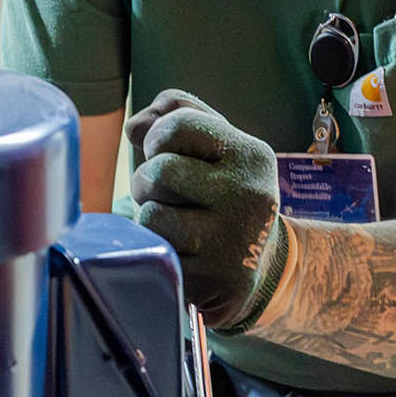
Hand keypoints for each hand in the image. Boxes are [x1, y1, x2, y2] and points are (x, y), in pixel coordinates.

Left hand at [126, 90, 288, 332]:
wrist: (259, 264)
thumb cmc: (222, 192)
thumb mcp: (215, 148)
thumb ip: (175, 117)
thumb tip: (135, 125)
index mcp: (251, 156)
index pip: (178, 123)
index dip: (157, 136)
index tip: (163, 150)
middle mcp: (249, 196)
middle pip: (161, 169)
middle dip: (145, 178)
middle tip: (158, 190)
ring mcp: (232, 241)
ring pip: (151, 215)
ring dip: (148, 216)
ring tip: (167, 218)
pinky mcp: (211, 279)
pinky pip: (155, 252)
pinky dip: (157, 247)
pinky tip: (179, 248)